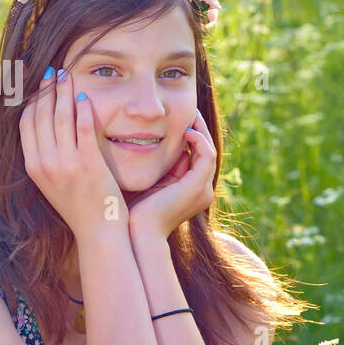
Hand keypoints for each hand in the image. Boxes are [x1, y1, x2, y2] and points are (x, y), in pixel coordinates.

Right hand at [19, 68, 125, 238]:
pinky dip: (82, 110)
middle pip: (40, 115)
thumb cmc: (79, 207)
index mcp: (33, 166)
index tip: (37, 84)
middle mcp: (44, 163)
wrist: (97, 231)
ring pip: (59, 117)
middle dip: (46, 89)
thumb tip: (43, 133)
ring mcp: (65, 163)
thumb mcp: (51, 183)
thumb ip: (45, 159)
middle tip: (52, 71)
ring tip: (67, 75)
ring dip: (62, 92)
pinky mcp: (88, 164)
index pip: (26, 123)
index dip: (31, 100)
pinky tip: (84, 98)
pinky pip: (83, 128)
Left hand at [126, 108, 216, 239]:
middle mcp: (202, 191)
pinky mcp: (198, 186)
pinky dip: (198, 140)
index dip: (190, 137)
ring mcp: (203, 190)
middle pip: (206, 152)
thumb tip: (150, 144)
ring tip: (189, 115)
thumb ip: (155, 167)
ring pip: (209, 151)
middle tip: (189, 111)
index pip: (196, 157)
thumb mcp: (146, 183)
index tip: (178, 120)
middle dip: (199, 130)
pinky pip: (206, 155)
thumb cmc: (134, 212)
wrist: (137, 233)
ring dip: (200, 131)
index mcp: (190, 191)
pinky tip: (184, 131)